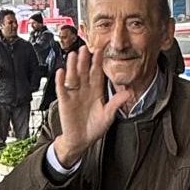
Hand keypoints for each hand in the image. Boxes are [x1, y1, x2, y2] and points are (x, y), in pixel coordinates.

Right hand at [52, 46, 129, 166]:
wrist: (81, 141)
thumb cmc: (94, 128)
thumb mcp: (108, 116)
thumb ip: (116, 103)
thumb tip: (128, 93)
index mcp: (96, 92)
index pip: (97, 74)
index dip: (98, 62)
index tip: (100, 50)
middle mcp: (84, 90)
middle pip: (84, 72)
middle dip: (85, 60)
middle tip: (86, 48)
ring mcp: (74, 94)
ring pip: (73, 77)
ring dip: (73, 66)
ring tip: (74, 55)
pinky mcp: (64, 101)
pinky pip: (62, 89)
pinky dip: (61, 81)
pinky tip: (61, 72)